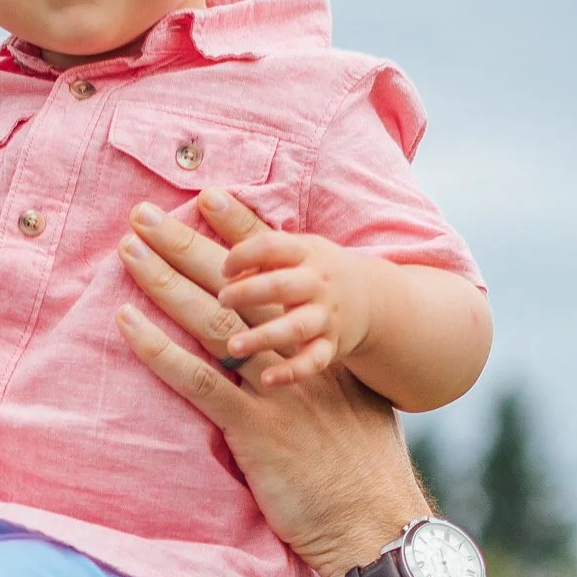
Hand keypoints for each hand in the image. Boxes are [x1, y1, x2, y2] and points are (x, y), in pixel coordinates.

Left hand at [117, 194, 422, 576]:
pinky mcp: (257, 430)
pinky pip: (201, 381)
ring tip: (129, 251)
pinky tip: (128, 325)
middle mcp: (297, 354)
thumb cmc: (366, 478)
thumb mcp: (354, 413)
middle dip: (188, 243)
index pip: (276, 274)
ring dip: (167, 282)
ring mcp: (277, 390)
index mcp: (319, 344)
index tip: (209, 197)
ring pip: (213, 322)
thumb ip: (326, 381)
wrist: (377, 523)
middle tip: (145, 213)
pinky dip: (160, 352)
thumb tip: (301, 370)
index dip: (241, 233)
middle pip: (235, 285)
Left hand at [189, 199, 373, 389]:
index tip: (221, 268)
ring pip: (296, 327)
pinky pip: (314, 362)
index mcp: (302, 253)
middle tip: (221, 299)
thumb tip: (206, 196)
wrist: (371, 300)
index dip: (245, 253)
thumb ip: (244, 226)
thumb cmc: (310, 269)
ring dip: (265, 336)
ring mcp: (325, 317)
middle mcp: (316, 283)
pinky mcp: (331, 348)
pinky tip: (268, 381)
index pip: (274, 246)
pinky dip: (293, 372)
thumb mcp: (286, 245)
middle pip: (283, 285)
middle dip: (251, 291)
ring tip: (233, 346)